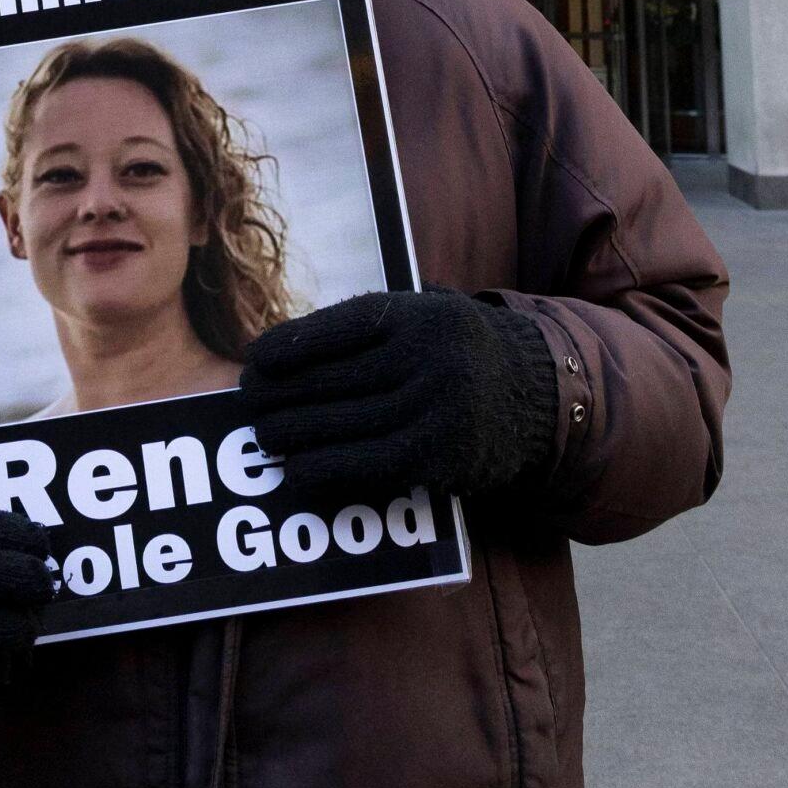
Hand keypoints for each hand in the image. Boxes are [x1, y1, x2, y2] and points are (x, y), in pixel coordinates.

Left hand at [240, 287, 558, 503]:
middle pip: (336, 379)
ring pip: (346, 426)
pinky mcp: (441, 458)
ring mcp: (438, 410)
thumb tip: (283, 354)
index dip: (291, 346)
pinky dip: (325, 471)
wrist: (540, 395)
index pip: (342, 328)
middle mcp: (431, 358)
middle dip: (281, 394)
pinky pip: (368, 467)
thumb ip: (370, 328)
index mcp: (422, 314)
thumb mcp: (426, 316)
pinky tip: (296, 473)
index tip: (254, 360)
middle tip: (248, 403)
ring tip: (263, 437)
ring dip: (294, 435)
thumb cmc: (457, 352)